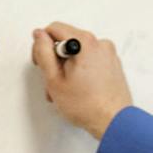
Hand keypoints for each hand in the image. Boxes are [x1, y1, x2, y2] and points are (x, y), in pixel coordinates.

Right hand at [30, 21, 132, 138]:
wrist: (113, 123)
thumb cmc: (86, 106)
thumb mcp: (54, 78)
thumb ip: (43, 52)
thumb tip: (39, 36)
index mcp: (85, 42)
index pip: (54, 29)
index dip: (42, 45)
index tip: (41, 62)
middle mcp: (100, 44)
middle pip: (67, 42)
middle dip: (56, 61)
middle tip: (52, 83)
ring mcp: (109, 55)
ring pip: (78, 54)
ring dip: (67, 69)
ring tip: (65, 92)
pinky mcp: (113, 65)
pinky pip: (91, 61)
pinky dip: (81, 72)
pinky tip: (78, 90)